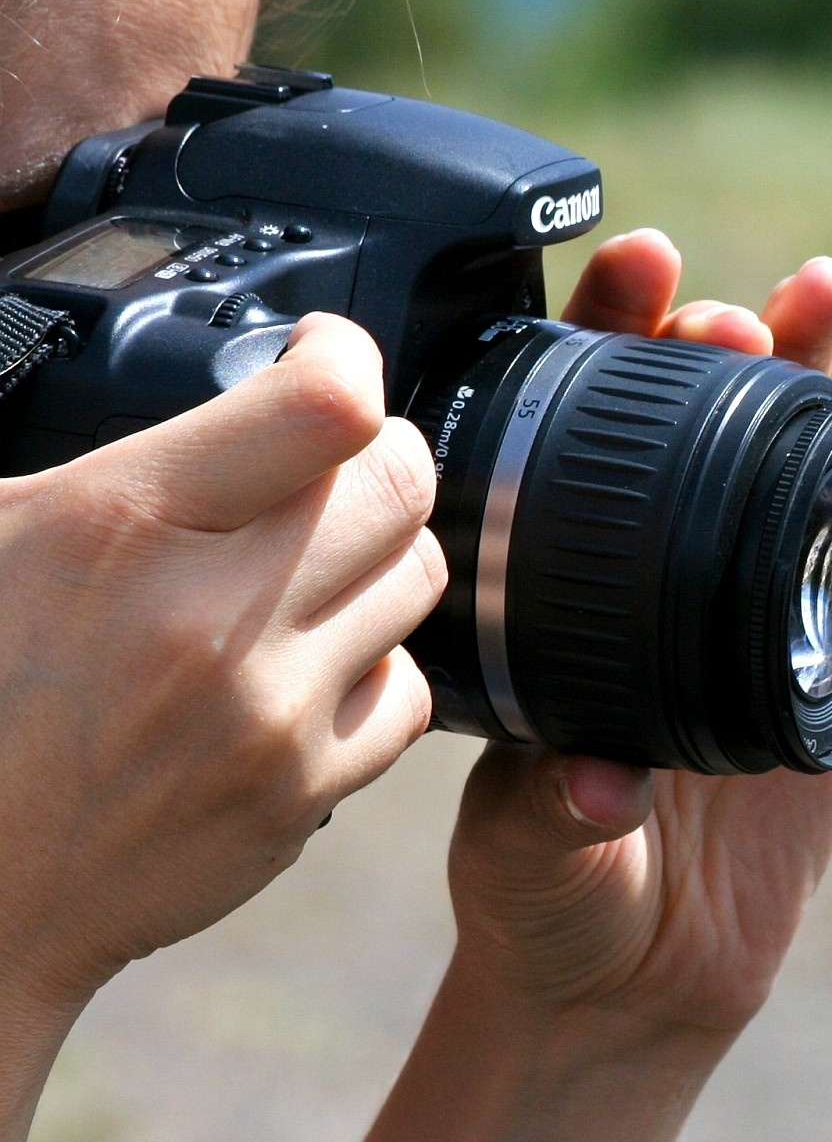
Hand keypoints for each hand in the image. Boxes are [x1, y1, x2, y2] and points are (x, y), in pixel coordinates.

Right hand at [0, 314, 439, 1020]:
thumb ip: (101, 464)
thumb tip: (202, 397)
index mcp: (118, 524)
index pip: (323, 409)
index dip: (343, 357)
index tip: (325, 352)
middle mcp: (210, 614)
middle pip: (403, 485)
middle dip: (379, 453)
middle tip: (336, 458)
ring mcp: (270, 710)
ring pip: (419, 580)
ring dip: (382, 556)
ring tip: (317, 560)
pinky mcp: (305, 789)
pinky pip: (408, 693)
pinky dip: (375, 667)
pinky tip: (311, 662)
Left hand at [444, 232, 831, 1044]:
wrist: (638, 978)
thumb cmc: (551, 909)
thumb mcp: (526, 860)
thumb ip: (553, 821)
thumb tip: (595, 786)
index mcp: (548, 592)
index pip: (572, 423)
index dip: (603, 334)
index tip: (632, 278)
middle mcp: (644, 572)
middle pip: (684, 412)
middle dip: (714, 338)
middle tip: (737, 311)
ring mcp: (741, 591)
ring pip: (783, 443)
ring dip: (813, 353)